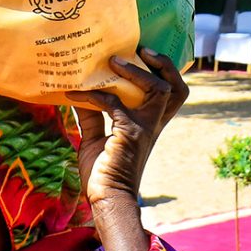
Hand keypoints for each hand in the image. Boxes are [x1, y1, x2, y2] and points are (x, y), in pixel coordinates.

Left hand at [67, 48, 187, 209]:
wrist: (106, 200)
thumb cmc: (102, 174)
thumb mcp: (94, 138)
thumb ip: (92, 115)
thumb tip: (79, 91)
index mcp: (149, 125)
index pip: (172, 94)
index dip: (166, 72)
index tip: (147, 55)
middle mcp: (152, 124)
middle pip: (176, 89)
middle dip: (165, 66)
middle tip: (142, 50)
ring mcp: (144, 128)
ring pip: (158, 90)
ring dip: (136, 72)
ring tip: (113, 61)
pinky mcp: (129, 134)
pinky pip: (114, 104)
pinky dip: (94, 96)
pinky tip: (73, 94)